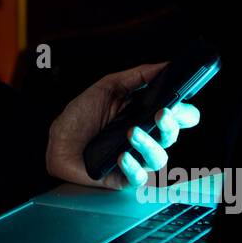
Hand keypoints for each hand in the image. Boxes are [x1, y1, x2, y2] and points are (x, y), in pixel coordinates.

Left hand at [45, 62, 201, 189]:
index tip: (179, 101)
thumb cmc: (81, 115)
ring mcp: (136, 158)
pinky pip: (137, 177)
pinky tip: (121, 156)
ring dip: (148, 144)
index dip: (185, 111)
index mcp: (146, 115)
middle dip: (171, 125)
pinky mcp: (123, 177)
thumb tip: (164, 65)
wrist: (56, 140)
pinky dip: (132, 166)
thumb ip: (137, 76)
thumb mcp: (108, 88)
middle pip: (172, 135)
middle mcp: (146, 137)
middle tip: (161, 114)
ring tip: (131, 132)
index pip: (179, 116)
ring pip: (158, 157)